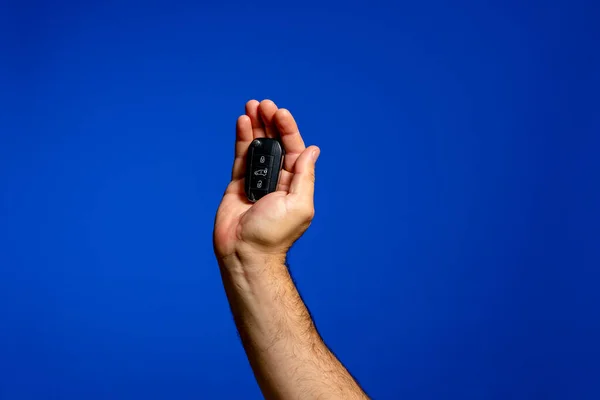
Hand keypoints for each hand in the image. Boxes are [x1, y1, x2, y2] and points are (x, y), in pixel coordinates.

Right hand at [213, 99, 319, 263]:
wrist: (244, 253)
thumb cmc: (272, 235)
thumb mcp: (298, 204)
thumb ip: (303, 176)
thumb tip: (313, 150)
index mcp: (294, 184)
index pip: (294, 150)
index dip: (288, 130)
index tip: (281, 113)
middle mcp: (277, 180)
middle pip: (275, 144)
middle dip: (271, 122)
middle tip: (264, 103)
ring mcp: (257, 180)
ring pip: (257, 147)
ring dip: (256, 125)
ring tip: (251, 105)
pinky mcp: (238, 183)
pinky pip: (241, 156)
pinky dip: (242, 139)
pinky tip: (242, 121)